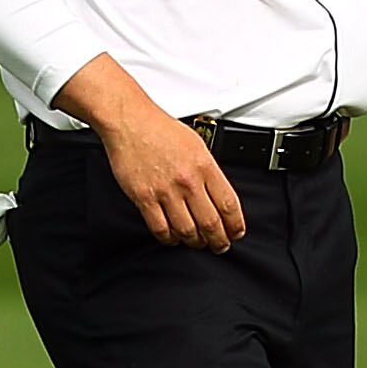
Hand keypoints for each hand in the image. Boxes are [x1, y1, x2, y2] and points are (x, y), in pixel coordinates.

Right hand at [52, 54, 246, 252]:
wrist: (131, 121)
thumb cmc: (160, 129)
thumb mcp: (197, 144)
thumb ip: (208, 170)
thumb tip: (218, 194)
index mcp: (205, 166)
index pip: (229, 205)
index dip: (235, 225)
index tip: (235, 232)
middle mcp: (187, 181)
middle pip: (211, 224)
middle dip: (218, 241)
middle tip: (219, 245)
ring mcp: (166, 191)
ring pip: (187, 231)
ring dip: (195, 242)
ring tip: (197, 242)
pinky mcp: (144, 198)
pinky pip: (161, 229)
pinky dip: (169, 239)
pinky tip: (172, 237)